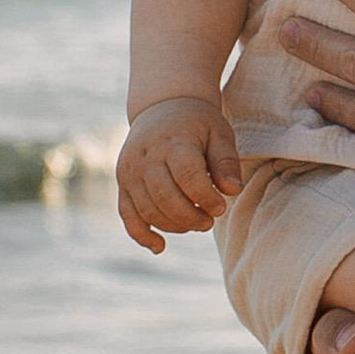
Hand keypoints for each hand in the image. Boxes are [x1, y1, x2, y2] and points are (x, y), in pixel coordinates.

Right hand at [116, 95, 242, 251]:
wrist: (162, 106)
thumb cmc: (197, 123)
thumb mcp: (219, 133)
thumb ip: (227, 162)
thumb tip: (232, 191)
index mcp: (173, 142)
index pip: (188, 177)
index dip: (206, 198)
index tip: (221, 207)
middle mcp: (146, 158)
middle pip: (165, 198)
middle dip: (191, 217)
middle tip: (209, 221)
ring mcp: (130, 171)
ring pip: (148, 210)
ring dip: (174, 225)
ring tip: (196, 223)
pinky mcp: (122, 183)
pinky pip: (127, 214)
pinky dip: (141, 234)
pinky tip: (160, 247)